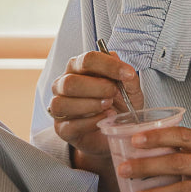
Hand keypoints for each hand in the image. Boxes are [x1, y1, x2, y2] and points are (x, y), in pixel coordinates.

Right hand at [48, 50, 144, 164]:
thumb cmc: (119, 105)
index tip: (127, 73)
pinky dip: (90, 123)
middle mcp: (63, 84)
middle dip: (97, 87)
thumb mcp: (130, 91)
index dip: (108, 65)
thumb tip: (126, 71)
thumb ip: (129, 79)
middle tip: (114, 93)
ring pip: (63, 103)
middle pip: (70, 81)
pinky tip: (104, 120)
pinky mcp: (62, 128)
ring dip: (90, 105)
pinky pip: (70, 125)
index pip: (87, 60)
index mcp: (79, 68)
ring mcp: (60, 107)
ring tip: (109, 107)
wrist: (116, 132)